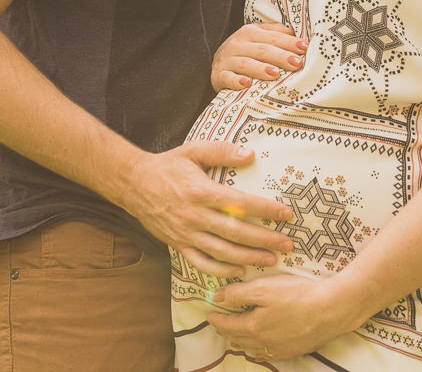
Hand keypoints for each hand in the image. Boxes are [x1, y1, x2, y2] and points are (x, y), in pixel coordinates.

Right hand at [122, 142, 294, 277]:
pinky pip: (202, 263)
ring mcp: (186, 233)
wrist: (134, 184)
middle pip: (236, 232)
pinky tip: (239, 271)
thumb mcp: (193, 151)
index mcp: (201, 191)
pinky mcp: (178, 245)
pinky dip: (221, 270)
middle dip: (265, 240)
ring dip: (248, 258)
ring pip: (222, 251)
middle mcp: (195, 216)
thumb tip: (250, 155)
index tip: (286, 214)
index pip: (240, 203)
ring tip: (271, 260)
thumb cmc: (168, 165)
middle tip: (288, 245)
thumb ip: (222, 151)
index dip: (266, 210)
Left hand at [206, 274, 364, 360]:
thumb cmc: (298, 294)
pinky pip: (270, 354)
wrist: (331, 309)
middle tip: (220, 325)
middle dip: (227, 331)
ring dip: (242, 342)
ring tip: (235, 337)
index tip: (210, 315)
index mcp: (254, 326)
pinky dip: (260, 350)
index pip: (228, 324)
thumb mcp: (264, 287)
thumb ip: (238, 293)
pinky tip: (261, 348)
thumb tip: (217, 298)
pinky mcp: (295, 350)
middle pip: (239, 338)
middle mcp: (264, 342)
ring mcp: (280, 348)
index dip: (217, 319)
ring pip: (254, 348)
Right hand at [211, 23, 307, 90]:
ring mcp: (227, 60)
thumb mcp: (257, 37)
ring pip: (246, 63)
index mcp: (250, 32)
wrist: (215, 64)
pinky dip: (236, 81)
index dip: (289, 42)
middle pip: (262, 50)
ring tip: (275, 74)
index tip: (304, 47)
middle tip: (296, 63)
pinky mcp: (218, 75)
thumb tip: (295, 31)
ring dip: (260, 69)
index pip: (273, 37)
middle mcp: (237, 44)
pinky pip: (227, 78)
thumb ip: (275, 32)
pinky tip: (247, 84)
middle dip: (280, 56)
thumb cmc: (244, 50)